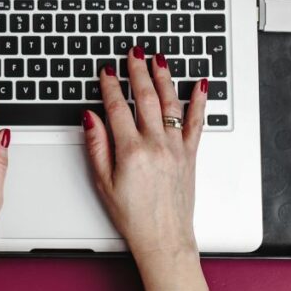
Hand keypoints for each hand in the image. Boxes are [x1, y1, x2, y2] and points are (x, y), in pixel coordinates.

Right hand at [83, 47, 207, 260]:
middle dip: (138, 71)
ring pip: (171, 103)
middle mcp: (156, 145)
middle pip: (146, 98)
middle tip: (133, 53)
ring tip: (158, 59)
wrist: (164, 238)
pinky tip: (200, 84)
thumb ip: (97, 145)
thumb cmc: (133, 216)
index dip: (110, 85)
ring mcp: (177, 148)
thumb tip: (91, 117)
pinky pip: (197, 122)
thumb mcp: (103, 182)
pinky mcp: (191, 154)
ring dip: (164, 77)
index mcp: (131, 151)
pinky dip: (200, 101)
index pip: (118, 107)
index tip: (106, 71)